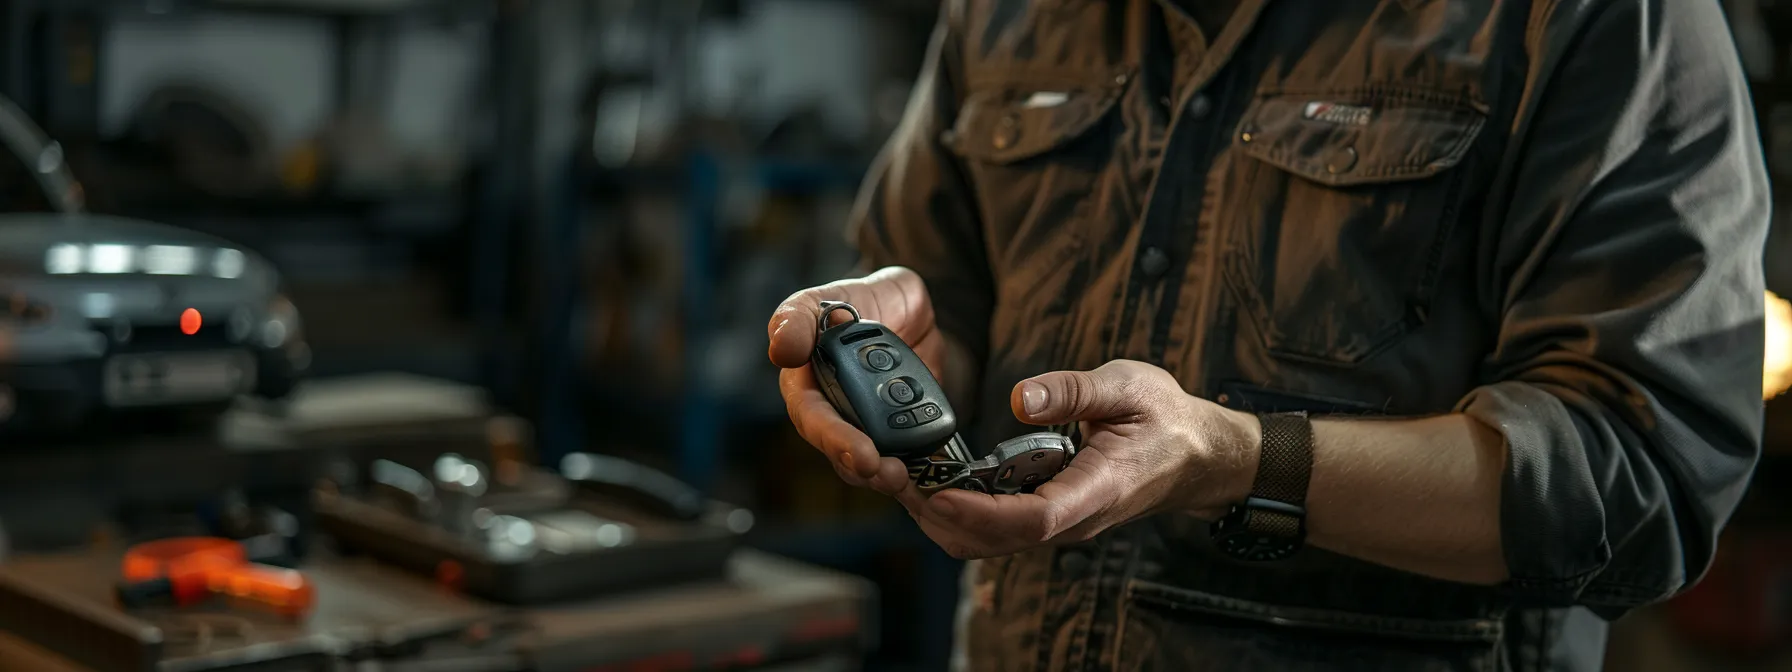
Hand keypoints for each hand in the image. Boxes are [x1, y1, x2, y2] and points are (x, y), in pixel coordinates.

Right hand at [768, 266, 948, 491]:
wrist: (911, 308)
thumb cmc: (859, 301)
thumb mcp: (825, 297)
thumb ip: (798, 319)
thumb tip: (781, 350)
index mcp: (807, 386)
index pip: (813, 419)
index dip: (835, 440)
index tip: (862, 455)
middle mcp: (834, 415)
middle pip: (841, 454)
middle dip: (865, 469)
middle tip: (889, 474)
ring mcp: (868, 428)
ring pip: (871, 466)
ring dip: (887, 478)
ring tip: (905, 478)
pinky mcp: (901, 435)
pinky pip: (907, 461)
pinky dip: (919, 472)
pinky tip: (929, 477)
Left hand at [894, 360, 1260, 559]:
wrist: (1198, 456)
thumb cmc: (1167, 420)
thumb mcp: (1130, 386)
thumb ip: (1075, 390)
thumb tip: (1019, 397)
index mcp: (1095, 491)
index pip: (1030, 520)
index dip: (978, 513)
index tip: (935, 494)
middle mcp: (1072, 520)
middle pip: (994, 541)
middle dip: (939, 515)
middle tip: (896, 477)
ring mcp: (1059, 522)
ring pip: (988, 541)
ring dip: (942, 516)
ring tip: (904, 476)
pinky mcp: (1048, 515)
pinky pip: (995, 527)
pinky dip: (958, 510)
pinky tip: (935, 477)